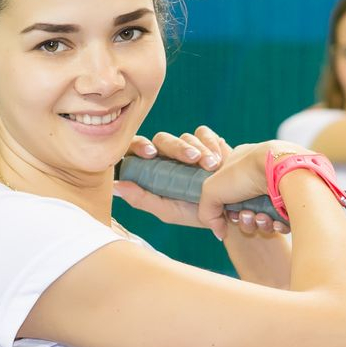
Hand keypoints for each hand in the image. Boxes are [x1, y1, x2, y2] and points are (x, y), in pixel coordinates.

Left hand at [113, 128, 288, 238]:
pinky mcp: (207, 141)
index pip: (138, 149)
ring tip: (212, 167)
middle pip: (163, 139)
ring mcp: (189, 148)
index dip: (141, 146)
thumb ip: (141, 199)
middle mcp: (169, 156)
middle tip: (192, 159)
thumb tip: (115, 185)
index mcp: (153, 170)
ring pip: (186, 136)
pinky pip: (204, 133)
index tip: (150, 154)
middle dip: (178, 147)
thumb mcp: (168, 211)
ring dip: (199, 149)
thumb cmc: (196, 214)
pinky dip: (211, 143)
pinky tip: (220, 159)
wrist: (230, 212)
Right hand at [199, 140, 305, 239]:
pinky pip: (282, 220)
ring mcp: (278, 186)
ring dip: (259, 223)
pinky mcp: (293, 200)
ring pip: (264, 217)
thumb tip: (219, 232)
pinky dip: (276, 224)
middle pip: (247, 208)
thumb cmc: (246, 173)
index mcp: (242, 165)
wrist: (285, 171)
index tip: (229, 213)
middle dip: (244, 219)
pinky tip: (275, 221)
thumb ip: (206, 212)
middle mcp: (261, 175)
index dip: (227, 208)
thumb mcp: (211, 189)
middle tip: (246, 216)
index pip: (230, 193)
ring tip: (262, 218)